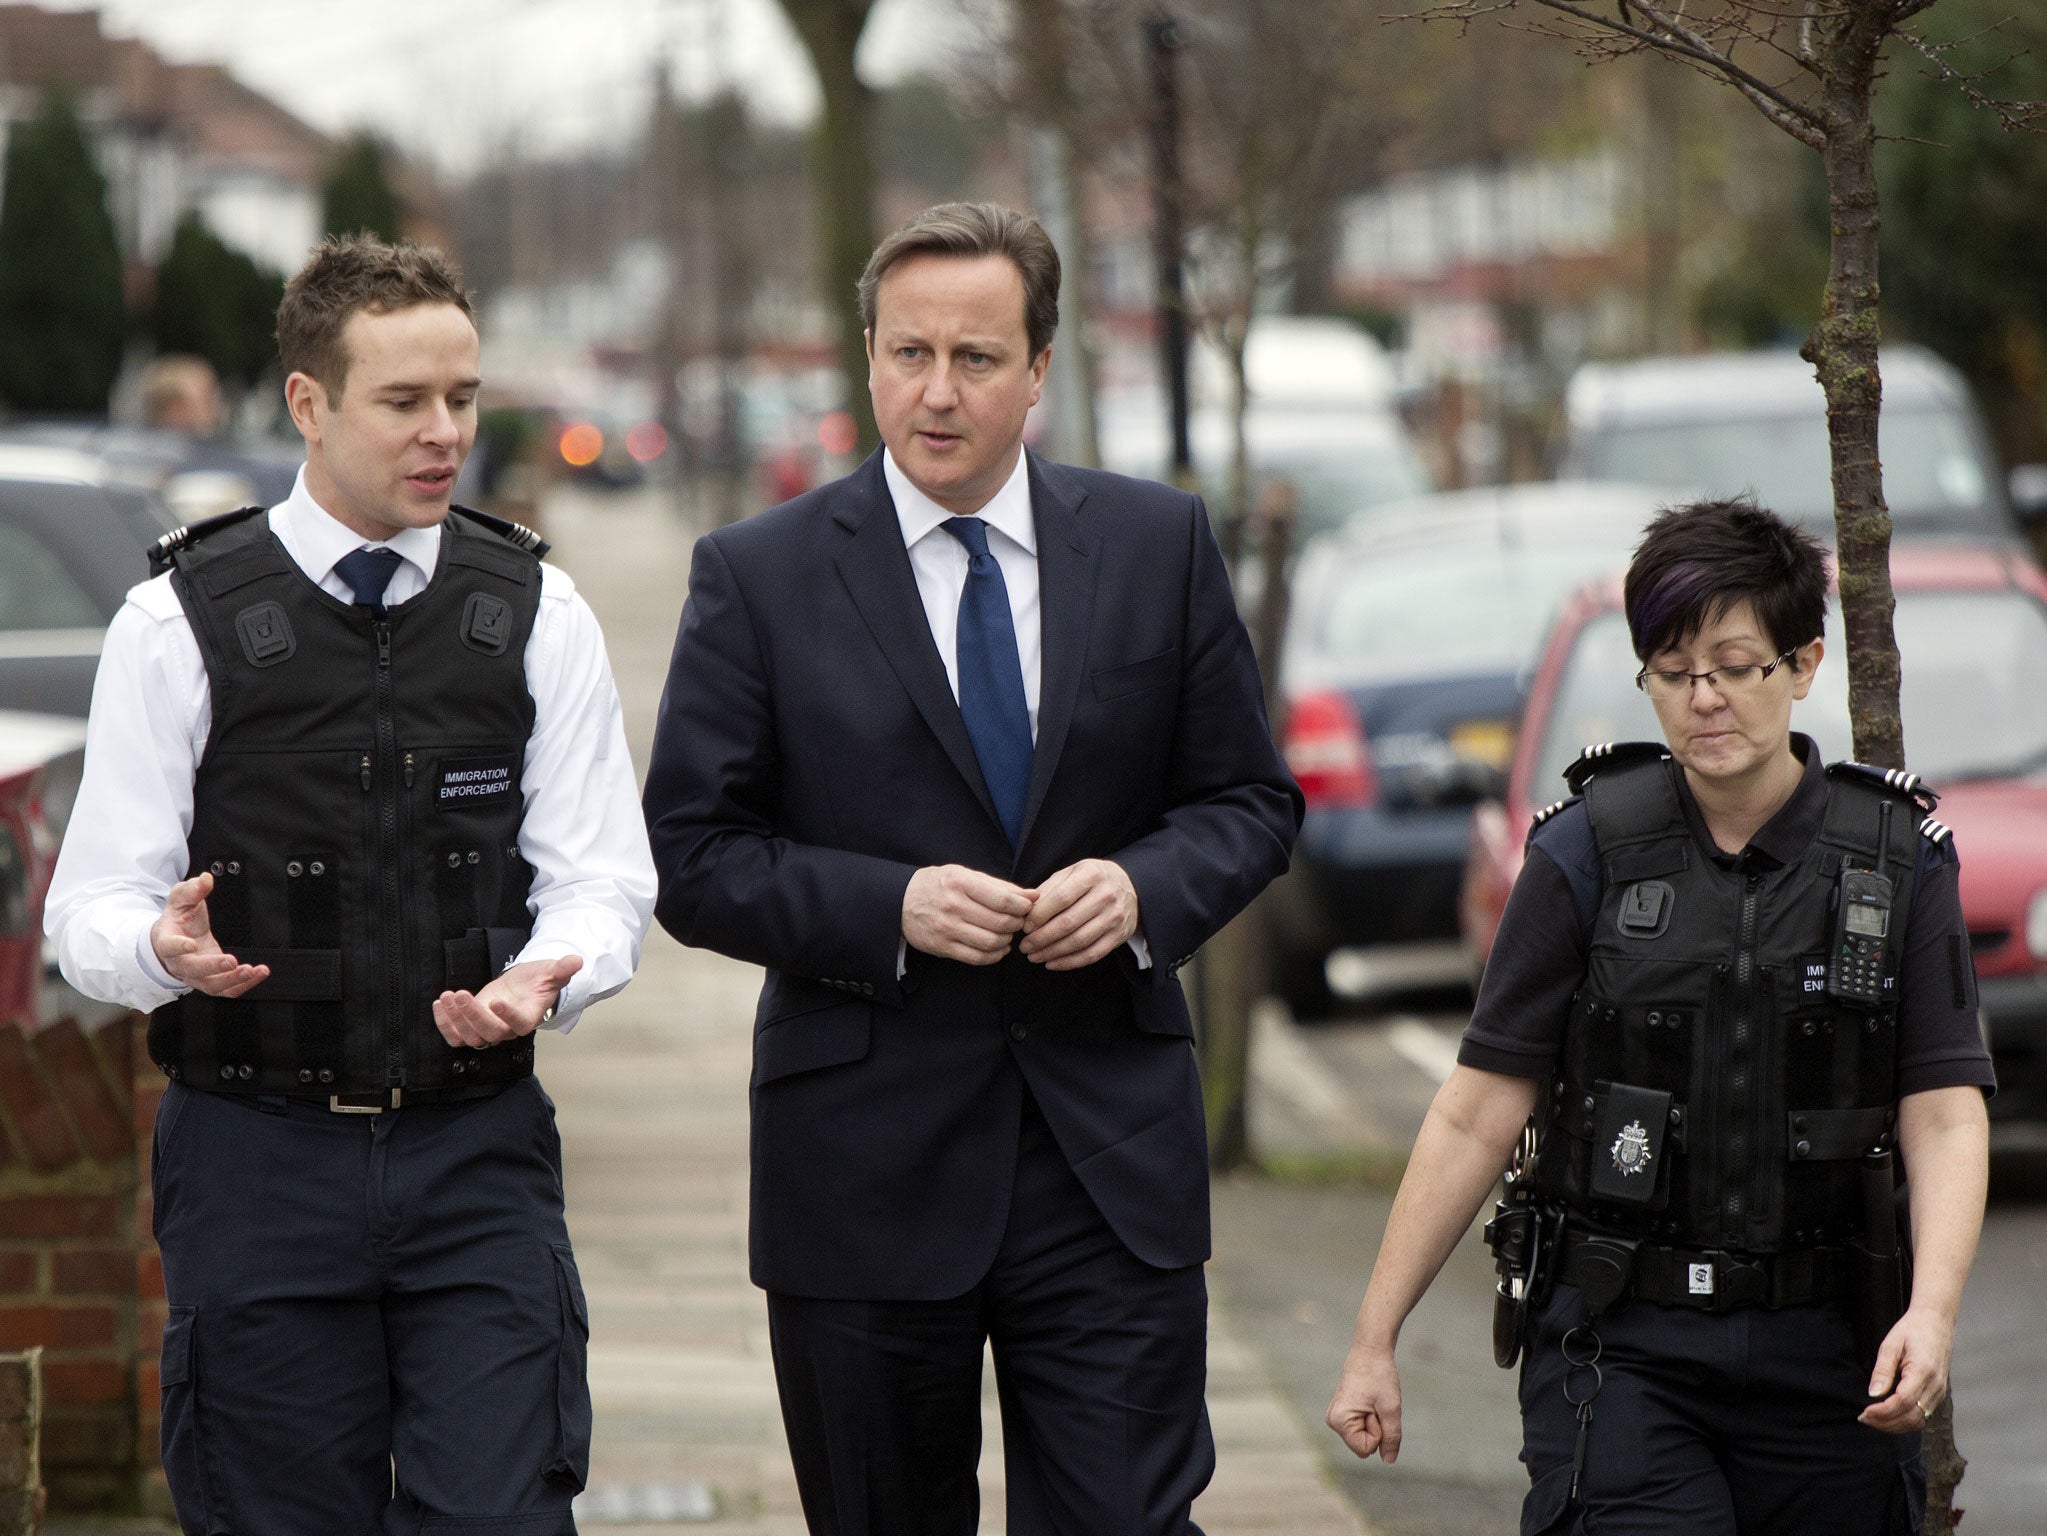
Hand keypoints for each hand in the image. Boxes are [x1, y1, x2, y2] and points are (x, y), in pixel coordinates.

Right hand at [150, 872, 269, 997]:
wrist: (175, 940)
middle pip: (193, 971)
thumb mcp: (180, 899)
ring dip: (233, 980)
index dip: (179, 947)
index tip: (192, 944)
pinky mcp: (213, 980)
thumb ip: (191, 890)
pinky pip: (227, 990)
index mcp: (167, 941)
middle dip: (212, 967)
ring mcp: (196, 975)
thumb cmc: (177, 920)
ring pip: (212, 986)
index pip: (169, 946)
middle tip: (231, 961)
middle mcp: (180, 963)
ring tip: (252, 970)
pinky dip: (244, 984)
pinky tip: (259, 973)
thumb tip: (205, 879)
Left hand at [433, 955, 582, 1047]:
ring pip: (470, 1037)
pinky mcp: (473, 1027)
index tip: (496, 1002)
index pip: (518, 1024)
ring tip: (448, 997)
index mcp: (528, 1017)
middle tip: (462, 995)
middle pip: (490, 1033)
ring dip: (455, 1019)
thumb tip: (576, 960)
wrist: (523, 987)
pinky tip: (441, 1004)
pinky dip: (445, 1024)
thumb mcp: (551, 972)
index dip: (507, 1017)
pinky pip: (456, 1037)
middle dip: (473, 1016)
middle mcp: (508, 1029)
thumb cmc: (537, 981)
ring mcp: (489, 1030)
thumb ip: (562, 969)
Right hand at [903, 865, 1036, 965]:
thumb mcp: (965, 875)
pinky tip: (998, 948)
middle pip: (1000, 923)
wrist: (900, 902)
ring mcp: (946, 929)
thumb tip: (1033, 895)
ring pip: (991, 942)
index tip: (1027, 907)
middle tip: (1018, 921)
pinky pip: (977, 957)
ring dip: (1007, 940)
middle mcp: (953, 906)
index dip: (1022, 906)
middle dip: (1017, 924)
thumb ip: (1000, 886)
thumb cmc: (938, 885)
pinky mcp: (942, 947)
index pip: (1002, 899)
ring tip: (1007, 934)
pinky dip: (995, 955)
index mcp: (960, 883)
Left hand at [1019, 859, 1138, 970]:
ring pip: (1079, 941)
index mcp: (1091, 875)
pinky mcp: (1119, 936)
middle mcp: (1106, 896)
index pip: (1061, 898)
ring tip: (1034, 956)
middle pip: (1068, 922)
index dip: (1040, 915)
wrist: (1131, 886)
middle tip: (1025, 946)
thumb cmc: (1093, 880)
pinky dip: (1070, 962)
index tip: (1025, 926)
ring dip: (1052, 953)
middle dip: (1042, 938)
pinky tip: (1052, 963)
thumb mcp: (1073, 872)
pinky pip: (1092, 954)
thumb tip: (1027, 910)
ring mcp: (1115, 917)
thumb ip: (1050, 888)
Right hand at [1326, 1338, 1402, 1462]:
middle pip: (1363, 1445)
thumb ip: (1391, 1438)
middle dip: (1376, 1428)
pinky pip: (1362, 1428)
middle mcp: (1333, 1421)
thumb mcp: (1391, 1409)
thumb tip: (1389, 1461)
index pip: (1365, 1449)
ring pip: (1364, 1437)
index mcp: (1338, 1421)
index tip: (1375, 1408)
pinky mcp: (1343, 1412)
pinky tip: (1369, 1399)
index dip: (1378, 1432)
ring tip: (1372, 1399)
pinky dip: (1371, 1417)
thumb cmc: (1380, 1376)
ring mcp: (1337, 1416)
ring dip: (1374, 1422)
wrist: (1371, 1350)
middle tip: (1374, 1402)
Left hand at [1860, 1305, 1953, 1433]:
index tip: (1864, 1412)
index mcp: (1923, 1372)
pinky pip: (1923, 1415)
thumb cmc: (1912, 1330)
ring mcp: (1939, 1392)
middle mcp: (1935, 1386)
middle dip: (1886, 1423)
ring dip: (1895, 1425)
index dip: (1883, 1412)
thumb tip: (1873, 1394)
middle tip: (1863, 1418)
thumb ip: (1883, 1371)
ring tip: (1873, 1419)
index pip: (1903, 1402)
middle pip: (1911, 1417)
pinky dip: (1905, 1421)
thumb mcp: (1891, 1345)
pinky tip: (1888, 1416)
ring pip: (1918, 1421)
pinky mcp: (1938, 1394)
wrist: (1936, 1323)